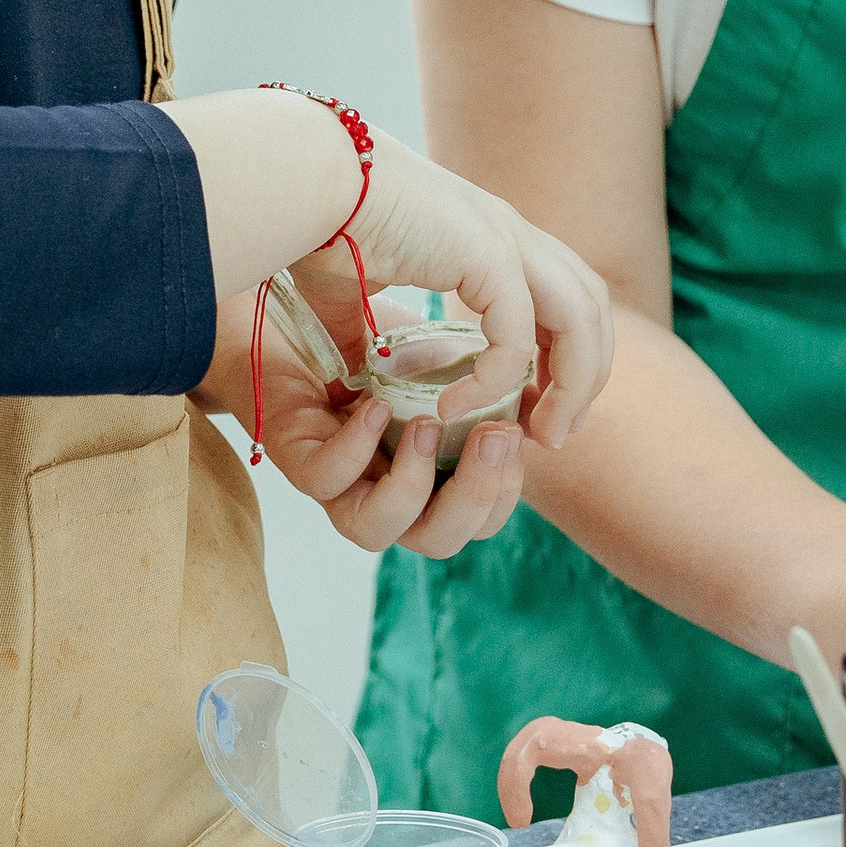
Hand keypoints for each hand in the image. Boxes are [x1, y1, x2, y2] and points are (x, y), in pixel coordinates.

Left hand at [198, 289, 531, 557]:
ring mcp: (339, 480)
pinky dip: (356, 449)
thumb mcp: (452, 357)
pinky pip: (326, 481)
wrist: (300, 307)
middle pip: (439, 539)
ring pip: (376, 531)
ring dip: (413, 485)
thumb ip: (495, 382)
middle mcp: (386, 489)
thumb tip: (547, 396)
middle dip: (477, 496)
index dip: (507, 489)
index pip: (481, 517)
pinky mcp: (298, 456)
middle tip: (496, 436)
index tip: (524, 429)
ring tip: (427, 425)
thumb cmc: (378, 338)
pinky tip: (375, 405)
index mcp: (432, 475)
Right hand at [296, 134, 612, 451]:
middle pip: (590, 307)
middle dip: (586, 375)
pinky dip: (498, 378)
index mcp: (492, 237)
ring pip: (579, 318)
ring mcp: (504, 236)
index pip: (566, 298)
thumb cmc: (320, 227)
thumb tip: (355, 383)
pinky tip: (460, 406)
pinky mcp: (485, 250)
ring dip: (571, 383)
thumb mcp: (355, 295)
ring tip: (538, 434)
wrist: (305, 181)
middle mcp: (510, 232)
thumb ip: (368, 337)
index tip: (541, 411)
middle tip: (554, 433)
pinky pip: (514, 332)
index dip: (568, 358)